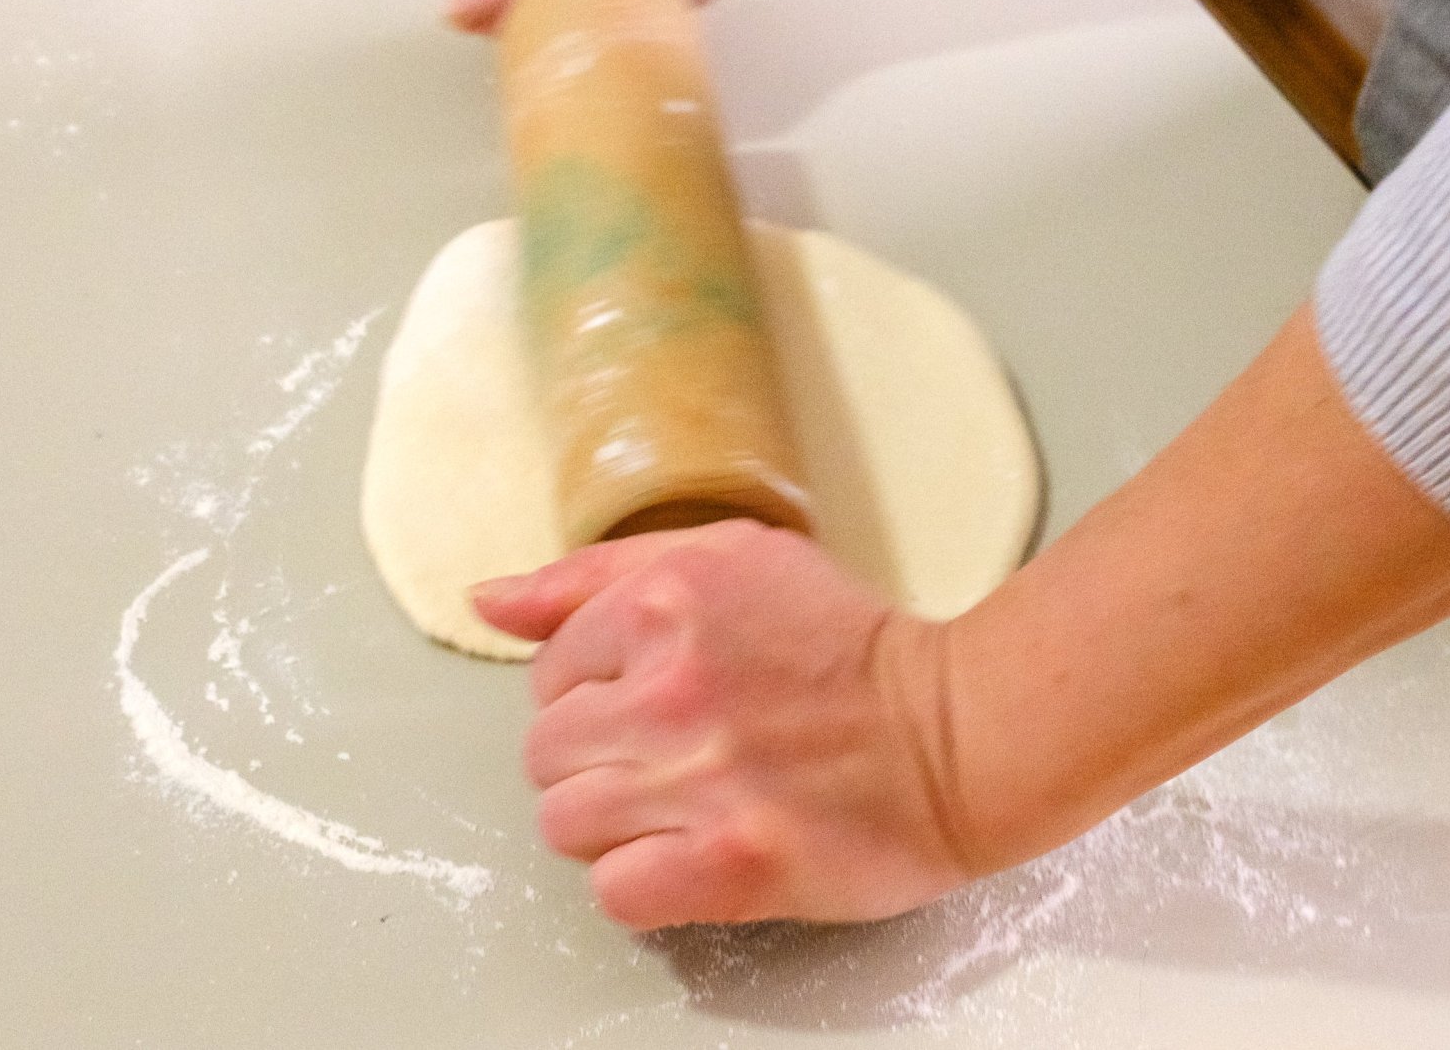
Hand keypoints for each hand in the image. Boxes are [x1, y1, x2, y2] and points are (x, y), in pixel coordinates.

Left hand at [472, 520, 974, 928]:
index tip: (664, 697)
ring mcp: (697, 778)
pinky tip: (693, 856)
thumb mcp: (736, 558)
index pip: (550, 667)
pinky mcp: (728, 863)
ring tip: (684, 809)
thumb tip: (487, 601)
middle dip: (600, 757)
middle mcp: (671, 685)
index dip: (600, 690)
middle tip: (678, 755)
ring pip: (566, 822)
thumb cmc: (855, 647)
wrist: (962, 731)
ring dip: (615, 825)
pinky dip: (644, 884)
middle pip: (545, 750)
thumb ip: (598, 575)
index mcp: (667, 600)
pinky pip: (614, 891)